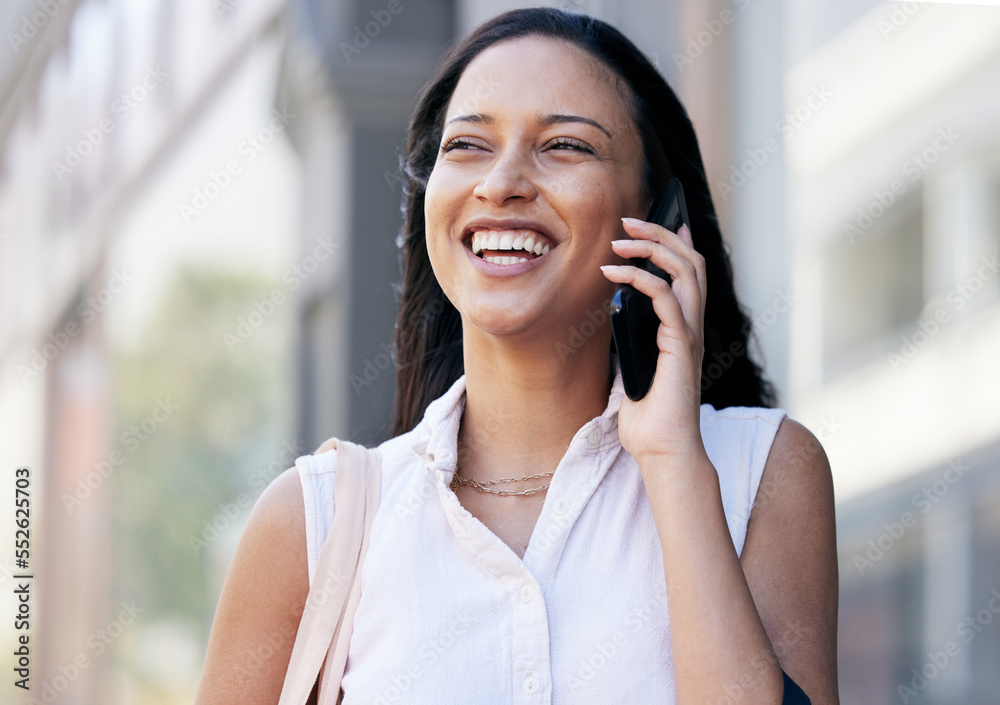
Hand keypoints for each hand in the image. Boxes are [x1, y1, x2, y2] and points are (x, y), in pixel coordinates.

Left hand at [601, 218, 707, 466]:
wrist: (663, 451)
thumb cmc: (650, 420)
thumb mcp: (637, 370)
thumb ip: (635, 342)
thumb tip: (618, 318)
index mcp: (685, 331)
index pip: (691, 275)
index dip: (677, 244)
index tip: (659, 223)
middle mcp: (693, 327)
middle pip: (691, 263)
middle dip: (661, 234)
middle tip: (630, 220)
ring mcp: (690, 335)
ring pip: (685, 272)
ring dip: (651, 248)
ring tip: (619, 240)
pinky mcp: (680, 346)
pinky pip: (666, 299)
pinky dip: (640, 279)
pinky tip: (615, 275)